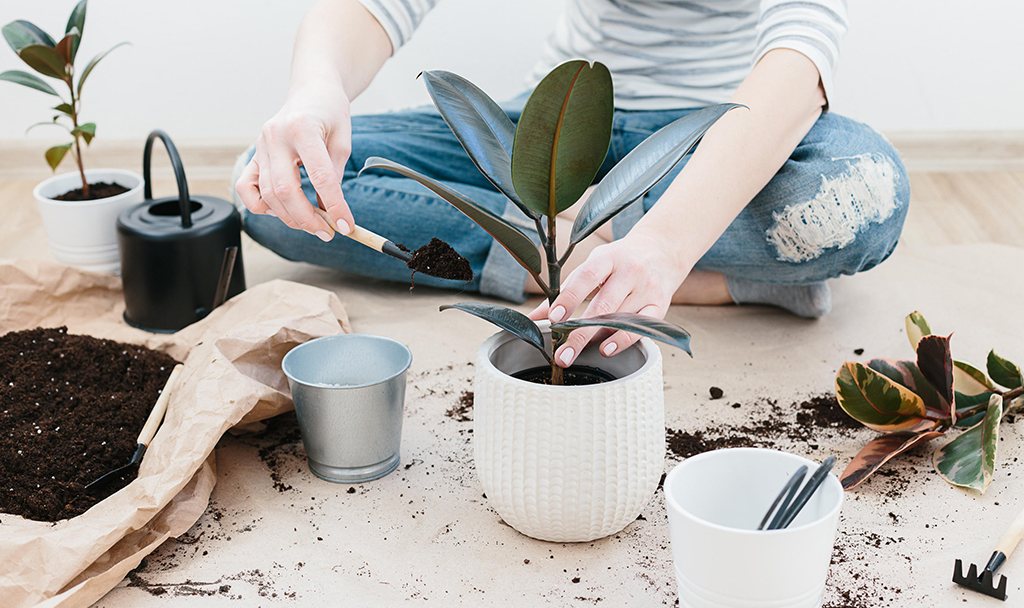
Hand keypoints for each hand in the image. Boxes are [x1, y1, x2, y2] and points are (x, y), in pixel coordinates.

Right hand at [234, 80, 354, 240]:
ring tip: (314, 225)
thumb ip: (334, 174)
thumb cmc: (330, 112)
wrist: (312, 91)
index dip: (334, 206)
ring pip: (266, 194)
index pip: (319, 177)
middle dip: (307, 219)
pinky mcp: (253, 155)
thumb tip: (329, 211)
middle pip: (284, 191)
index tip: (346, 225)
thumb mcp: (342, 139)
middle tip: (328, 232)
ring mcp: (260, 146)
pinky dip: (262, 206)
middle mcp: (275, 137)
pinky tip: (282, 210)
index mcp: (302, 128)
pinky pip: (246, 188)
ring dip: (290, 218)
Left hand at [528, 229, 690, 366]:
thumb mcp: (592, 266)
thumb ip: (565, 291)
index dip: (569, 298)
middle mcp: (630, 271)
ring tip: (574, 353)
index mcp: (608, 258)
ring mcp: (647, 288)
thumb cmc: (618, 261)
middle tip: (561, 354)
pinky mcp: (660, 304)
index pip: (587, 277)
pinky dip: (624, 340)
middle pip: (603, 306)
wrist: (662, 250)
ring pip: (620, 319)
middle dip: (579, 332)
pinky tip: (606, 349)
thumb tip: (533, 317)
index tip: (553, 318)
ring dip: (596, 337)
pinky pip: (642, 327)